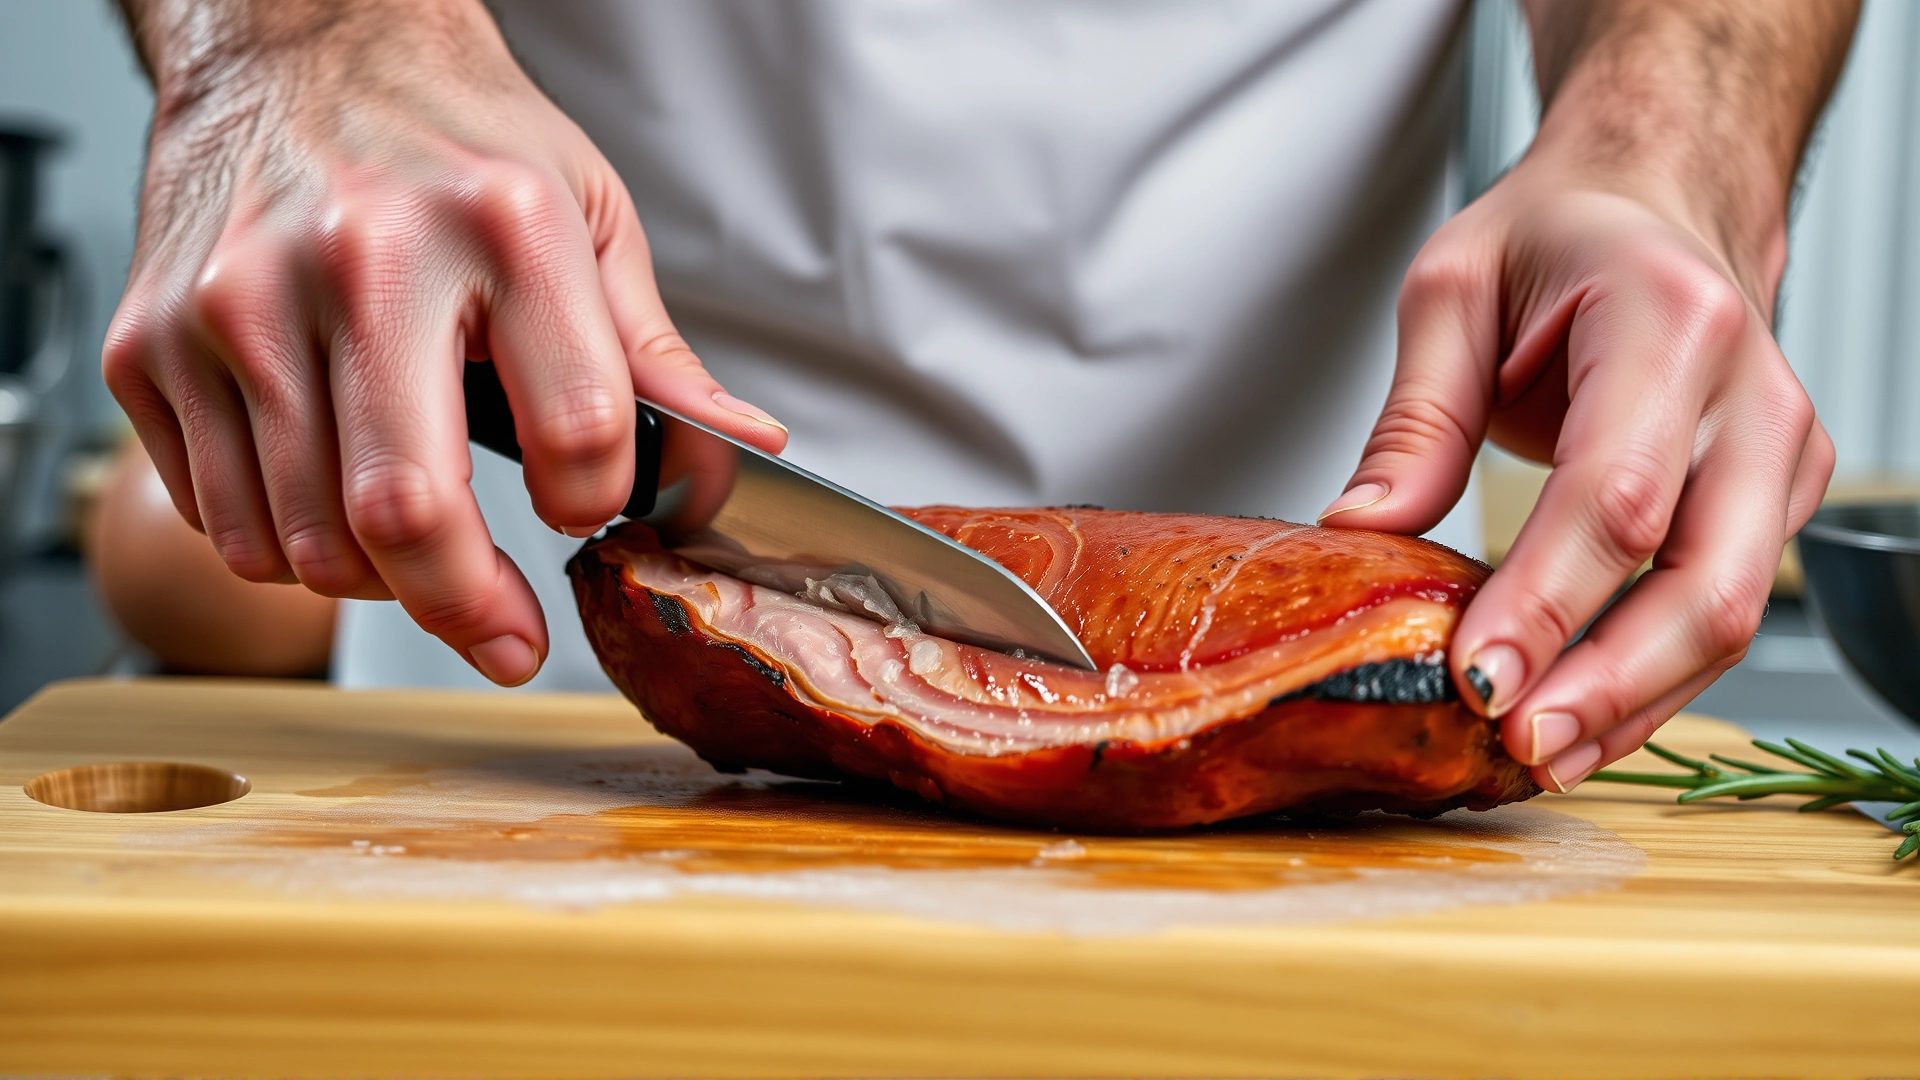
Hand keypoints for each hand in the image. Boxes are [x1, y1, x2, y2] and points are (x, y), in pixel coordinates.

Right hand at [105, 0, 785, 684]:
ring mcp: (237, 305)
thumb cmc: (454, 141)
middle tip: (505, 636)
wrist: (298, 48)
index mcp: (501, 226)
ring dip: (378, 584)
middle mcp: (360, 261)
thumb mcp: (589, 217)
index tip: (582, 507)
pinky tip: (332, 497)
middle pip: (407, 513)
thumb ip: (657, 355)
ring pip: (303, 543)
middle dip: (468, 610)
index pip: (579, 435)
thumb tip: (738, 449)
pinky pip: (221, 520)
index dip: (594, 505)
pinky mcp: (150, 344)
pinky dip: (286, 548)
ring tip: (418, 546)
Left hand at [1319, 155, 1832, 792]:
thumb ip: (1415, 416)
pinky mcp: (1777, 496)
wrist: (1659, 200)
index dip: (1548, 601)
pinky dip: (1656, 675)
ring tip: (1539, 756)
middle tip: (1514, 746)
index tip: (1477, 677)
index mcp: (1670, 321)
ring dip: (1636, 701)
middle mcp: (1750, 392)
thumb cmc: (1558, 237)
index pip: (1615, 493)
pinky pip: (1724, 605)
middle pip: (1704, 577)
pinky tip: (1584, 716)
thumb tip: (1360, 531)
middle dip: (1608, 682)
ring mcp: (1780, 451)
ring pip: (1730, 611)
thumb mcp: (1451, 287)